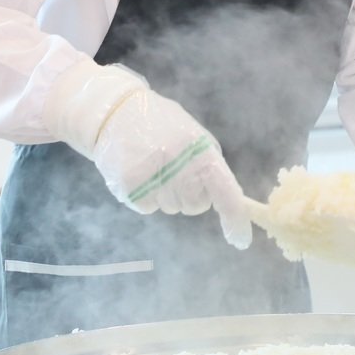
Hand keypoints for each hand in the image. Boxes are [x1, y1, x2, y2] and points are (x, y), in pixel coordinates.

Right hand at [47, 63, 251, 248]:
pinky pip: (147, 207)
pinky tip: (138, 171)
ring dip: (165, 193)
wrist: (115, 112)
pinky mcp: (131, 188)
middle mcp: (180, 166)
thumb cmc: (160, 124)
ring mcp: (155, 178)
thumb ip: (208, 163)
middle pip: (196, 206)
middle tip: (173, 168)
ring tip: (152, 164)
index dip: (235, 219)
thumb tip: (226, 196)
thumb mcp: (192, 135)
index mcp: (201, 150)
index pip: (225, 190)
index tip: (240, 241)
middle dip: (189, 194)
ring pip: (171, 208)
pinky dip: (144, 195)